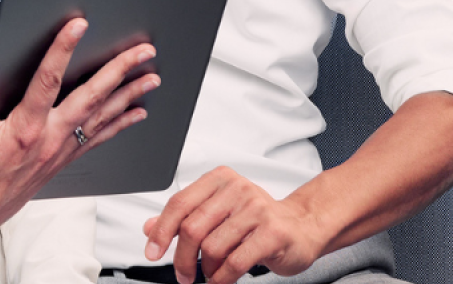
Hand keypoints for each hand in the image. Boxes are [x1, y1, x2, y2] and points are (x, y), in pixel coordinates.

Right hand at [0, 18, 159, 244]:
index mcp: (24, 128)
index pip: (48, 79)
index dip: (63, 49)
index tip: (78, 26)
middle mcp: (49, 140)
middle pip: (91, 97)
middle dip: (119, 70)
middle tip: (143, 51)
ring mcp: (60, 152)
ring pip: (102, 118)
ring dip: (129, 95)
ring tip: (151, 77)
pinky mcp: (62, 160)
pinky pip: (98, 139)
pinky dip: (120, 124)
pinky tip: (136, 112)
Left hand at [143, 167, 325, 283]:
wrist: (302, 226)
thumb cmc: (258, 220)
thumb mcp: (219, 212)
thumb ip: (185, 218)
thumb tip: (150, 228)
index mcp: (220, 179)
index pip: (179, 204)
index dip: (162, 231)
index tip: (153, 252)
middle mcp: (238, 189)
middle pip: (192, 227)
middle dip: (182, 258)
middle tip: (183, 275)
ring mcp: (257, 209)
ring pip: (212, 247)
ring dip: (206, 269)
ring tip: (210, 274)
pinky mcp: (272, 232)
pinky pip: (235, 262)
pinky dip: (222, 278)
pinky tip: (221, 280)